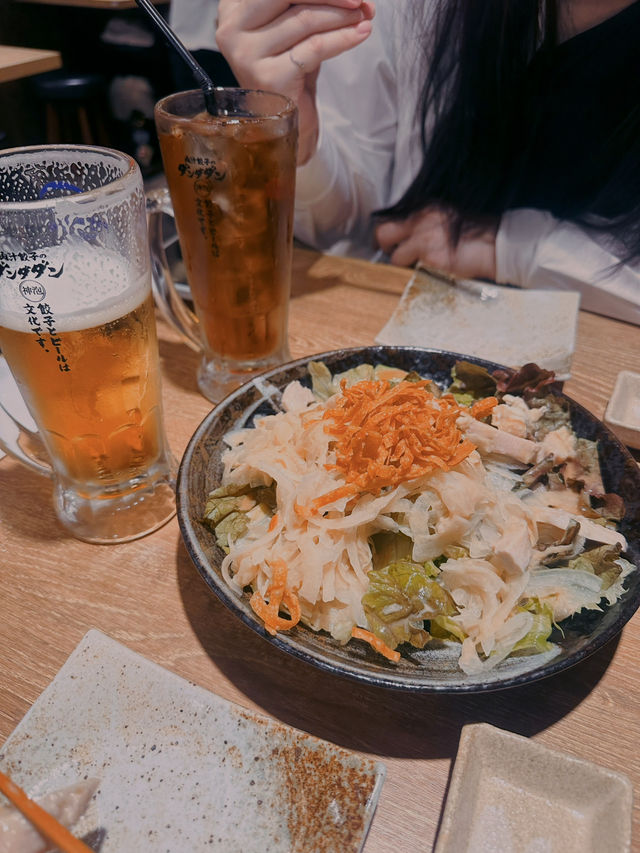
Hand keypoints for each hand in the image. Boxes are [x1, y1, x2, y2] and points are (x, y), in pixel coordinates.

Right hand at [217, 1, 374, 164]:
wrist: (284, 122)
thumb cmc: (289, 71)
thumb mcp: (294, 28)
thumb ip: (309, 5)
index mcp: (233, 8)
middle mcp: (231, 29)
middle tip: (360, 1)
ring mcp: (246, 55)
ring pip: (304, 19)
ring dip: (342, 17)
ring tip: (364, 18)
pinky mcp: (267, 78)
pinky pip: (314, 48)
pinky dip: (342, 38)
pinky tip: (359, 34)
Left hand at [375, 207, 497, 279]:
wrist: (494, 245)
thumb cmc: (471, 238)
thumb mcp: (443, 222)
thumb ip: (422, 226)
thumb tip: (401, 240)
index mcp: (425, 209)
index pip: (391, 218)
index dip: (388, 235)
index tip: (390, 245)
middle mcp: (421, 219)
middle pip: (382, 232)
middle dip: (382, 247)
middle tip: (391, 255)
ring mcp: (424, 237)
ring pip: (393, 256)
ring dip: (402, 264)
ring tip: (418, 265)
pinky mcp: (430, 255)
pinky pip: (411, 268)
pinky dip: (415, 272)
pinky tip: (431, 269)